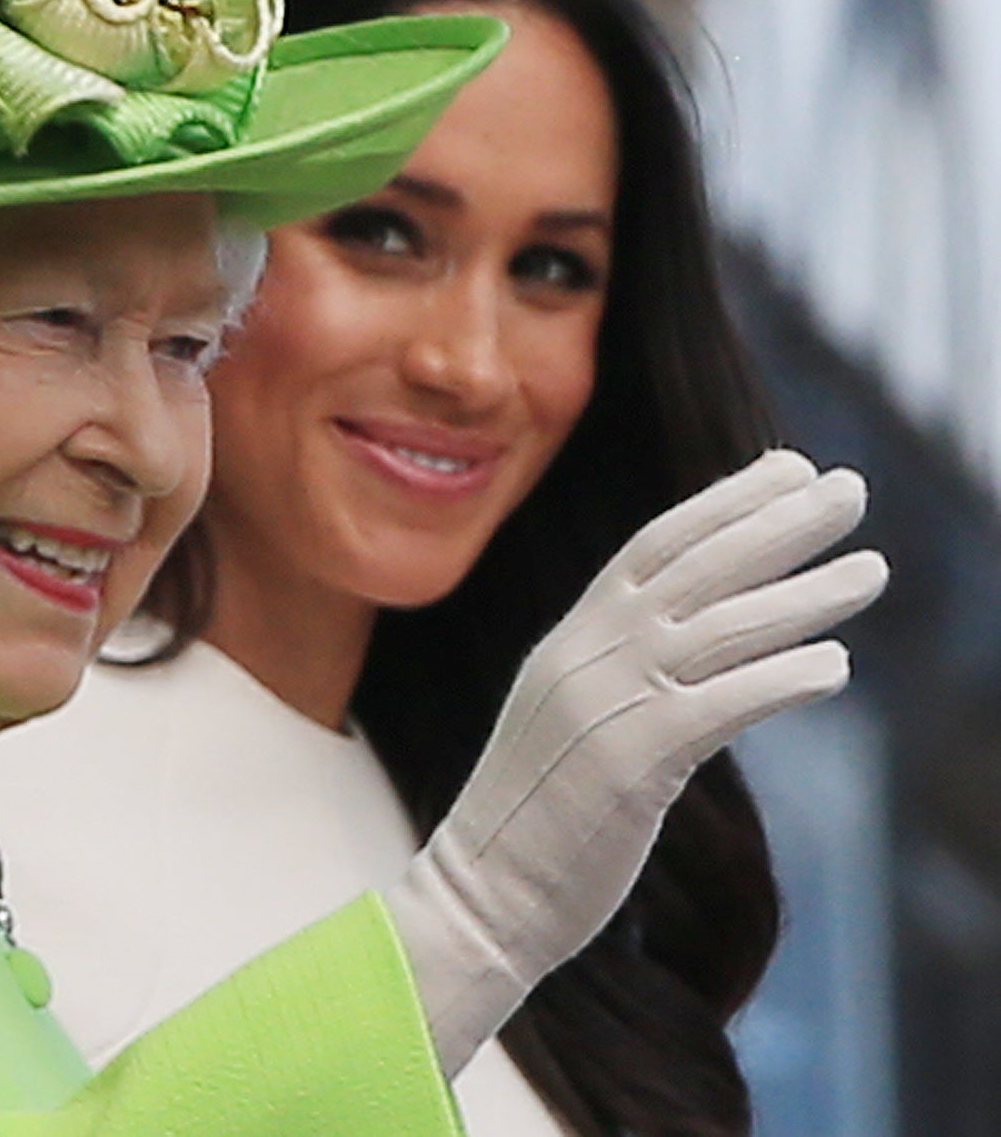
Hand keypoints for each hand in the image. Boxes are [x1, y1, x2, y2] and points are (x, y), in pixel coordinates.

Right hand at [384, 449, 887, 1075]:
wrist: (483, 887)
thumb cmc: (536, 812)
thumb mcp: (569, 713)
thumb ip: (621, 668)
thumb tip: (702, 637)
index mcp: (572, 638)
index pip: (655, 543)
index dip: (725, 501)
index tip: (788, 468)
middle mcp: (589, 654)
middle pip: (698, 566)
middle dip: (778, 522)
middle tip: (848, 487)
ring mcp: (609, 702)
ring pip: (724, 627)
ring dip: (807, 594)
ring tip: (873, 569)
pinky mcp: (633, 760)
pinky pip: (724, 703)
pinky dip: (783, 678)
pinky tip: (835, 667)